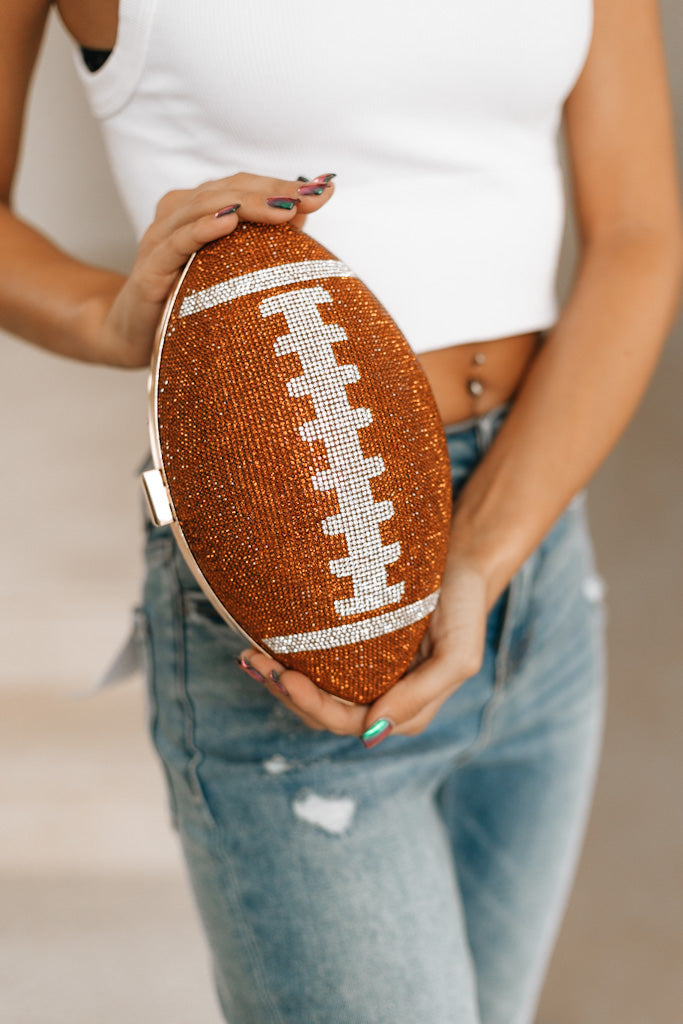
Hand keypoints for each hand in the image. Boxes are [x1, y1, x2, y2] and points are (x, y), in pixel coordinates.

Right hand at [97, 171, 335, 366]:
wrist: (133, 337)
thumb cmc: (186, 302)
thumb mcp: (230, 272)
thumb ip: (261, 243)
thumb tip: (305, 217)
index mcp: (198, 211)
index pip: (245, 187)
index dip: (282, 186)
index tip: (324, 190)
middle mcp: (178, 216)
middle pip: (228, 189)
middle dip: (273, 192)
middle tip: (310, 198)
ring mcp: (161, 239)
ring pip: (203, 206)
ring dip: (246, 204)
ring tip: (282, 208)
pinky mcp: (150, 269)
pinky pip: (177, 242)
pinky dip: (202, 228)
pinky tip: (228, 221)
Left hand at [238, 558, 490, 745]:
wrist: (462, 565)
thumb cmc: (464, 610)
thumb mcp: (458, 657)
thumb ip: (420, 696)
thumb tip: (372, 732)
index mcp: (405, 711)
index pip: (347, 722)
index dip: (311, 705)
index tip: (284, 675)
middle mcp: (380, 701)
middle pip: (321, 712)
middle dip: (285, 691)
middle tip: (253, 661)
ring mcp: (365, 678)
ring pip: (312, 694)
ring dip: (278, 679)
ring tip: (250, 655)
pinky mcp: (352, 652)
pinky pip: (315, 667)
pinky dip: (289, 659)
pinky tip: (266, 643)